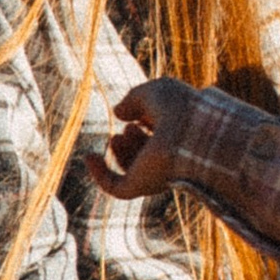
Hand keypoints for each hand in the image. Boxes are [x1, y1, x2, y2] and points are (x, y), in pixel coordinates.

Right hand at [90, 76, 197, 198]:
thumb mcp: (153, 92)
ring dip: (120, 154)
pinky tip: (89, 156)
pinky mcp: (142, 185)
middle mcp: (171, 157)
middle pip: (146, 155)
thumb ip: (133, 99)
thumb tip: (119, 112)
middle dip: (132, 140)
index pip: (160, 134)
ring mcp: (156, 174)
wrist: (190, 133)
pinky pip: (115, 187)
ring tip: (117, 138)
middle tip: (128, 129)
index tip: (135, 115)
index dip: (143, 122)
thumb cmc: (178, 107)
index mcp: (181, 134)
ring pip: (133, 172)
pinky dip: (99, 174)